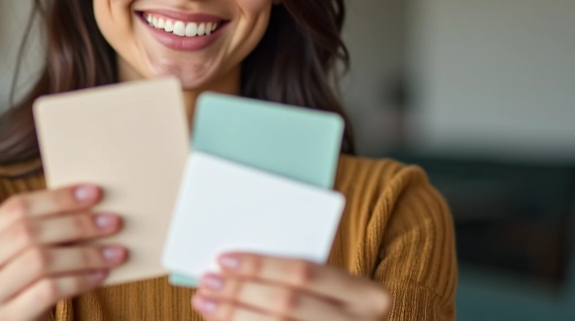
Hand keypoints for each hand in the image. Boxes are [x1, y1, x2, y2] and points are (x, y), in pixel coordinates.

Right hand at [0, 184, 126, 320]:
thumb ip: (39, 232)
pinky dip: (79, 279)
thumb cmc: (24, 293)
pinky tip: (100, 276)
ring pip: (40, 260)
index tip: (95, 193)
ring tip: (115, 252)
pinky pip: (48, 290)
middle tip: (112, 222)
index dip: (57, 198)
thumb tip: (89, 202)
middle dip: (76, 224)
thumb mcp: (21, 260)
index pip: (15, 208)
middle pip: (28, 232)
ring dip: (84, 253)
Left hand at [191, 253, 391, 320]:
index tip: (222, 258)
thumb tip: (233, 264)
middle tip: (207, 281)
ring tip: (205, 301)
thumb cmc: (335, 309)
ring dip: (233, 315)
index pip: (304, 273)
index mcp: (369, 296)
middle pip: (286, 303)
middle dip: (240, 291)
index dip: (260, 265)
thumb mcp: (332, 291)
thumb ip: (297, 276)